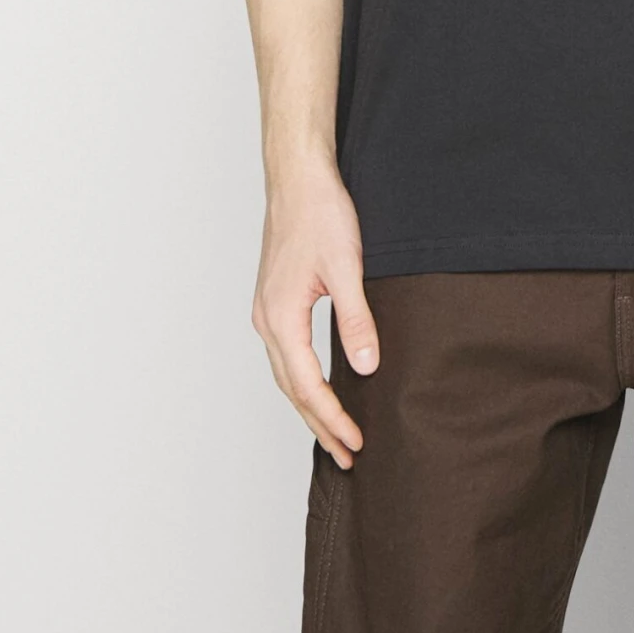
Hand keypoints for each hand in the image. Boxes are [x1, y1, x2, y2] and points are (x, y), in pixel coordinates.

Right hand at [251, 152, 379, 467]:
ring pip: (287, 373)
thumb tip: (366, 366)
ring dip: (310, 405)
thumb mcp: (346, 268)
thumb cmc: (320, 213)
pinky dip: (303, 379)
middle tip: (346, 455)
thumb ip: (355, 320)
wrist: (299, 177)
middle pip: (292, 389)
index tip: (355, 443)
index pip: (308, 386)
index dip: (333, 418)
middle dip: (319, 424)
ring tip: (334, 432)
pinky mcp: (275, 299)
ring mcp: (267, 310)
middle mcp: (267, 320)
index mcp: (281, 318)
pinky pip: (287, 353)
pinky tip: (320, 384)